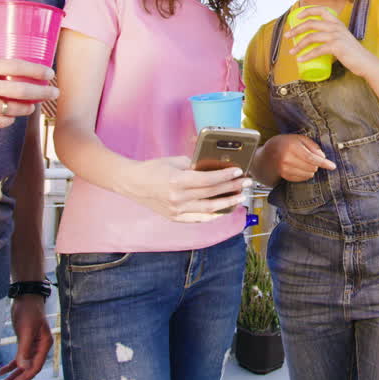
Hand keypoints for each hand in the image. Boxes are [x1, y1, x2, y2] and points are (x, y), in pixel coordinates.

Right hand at [0, 58, 57, 127]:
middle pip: (20, 90)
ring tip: (32, 105)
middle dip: (42, 92)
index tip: (50, 73)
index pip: (16, 66)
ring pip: (12, 109)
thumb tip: (19, 73)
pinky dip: (9, 119)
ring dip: (27, 108)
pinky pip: (0, 122)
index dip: (36, 70)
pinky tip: (11, 116)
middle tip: (54, 93)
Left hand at [0, 295, 52, 379]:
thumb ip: (24, 349)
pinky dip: (10, 366)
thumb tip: (23, 368)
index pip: (34, 368)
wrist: (26, 296)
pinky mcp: (25, 342)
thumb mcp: (26, 330)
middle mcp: (40, 348)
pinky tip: (1, 371)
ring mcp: (33, 345)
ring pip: (23, 366)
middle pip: (28, 370)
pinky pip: (19, 358)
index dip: (22, 379)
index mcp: (44, 345)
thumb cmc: (28, 311)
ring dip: (12, 376)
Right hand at [126, 156, 251, 221]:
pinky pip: (199, 218)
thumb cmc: (153, 169)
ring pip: (209, 210)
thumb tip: (215, 168)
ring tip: (240, 197)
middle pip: (212, 195)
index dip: (225, 176)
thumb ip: (195, 165)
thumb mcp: (175, 161)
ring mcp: (177, 210)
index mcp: (177, 181)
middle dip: (232, 188)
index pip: (208, 180)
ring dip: (228, 203)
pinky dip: (214, 214)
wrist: (132, 183)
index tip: (238, 172)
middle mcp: (178, 198)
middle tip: (246, 183)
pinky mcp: (175, 218)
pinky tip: (225, 209)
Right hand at [261, 133, 335, 181]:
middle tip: (312, 159)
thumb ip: (312, 146)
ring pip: (307, 174)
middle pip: (311, 167)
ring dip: (311, 170)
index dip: (323, 163)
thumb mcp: (298, 138)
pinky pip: (301, 178)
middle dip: (316, 164)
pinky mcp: (284, 175)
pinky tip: (301, 168)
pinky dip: (305, 174)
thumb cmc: (285, 143)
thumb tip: (322, 157)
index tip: (332, 166)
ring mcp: (284, 168)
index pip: (311, 157)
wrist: (267, 153)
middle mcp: (287, 158)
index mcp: (291, 146)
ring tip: (305, 162)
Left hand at [284, 6, 377, 76]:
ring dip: (298, 45)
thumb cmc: (352, 53)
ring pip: (311, 37)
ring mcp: (336, 36)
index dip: (307, 11)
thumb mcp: (342, 39)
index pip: (321, 10)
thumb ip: (332, 36)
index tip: (297, 16)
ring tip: (291, 52)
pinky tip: (301, 59)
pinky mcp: (336, 47)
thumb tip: (315, 41)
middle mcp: (336, 27)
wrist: (365, 62)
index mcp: (337, 22)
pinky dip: (307, 55)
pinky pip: (317, 50)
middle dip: (296, 29)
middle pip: (311, 23)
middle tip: (287, 36)